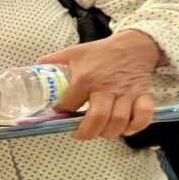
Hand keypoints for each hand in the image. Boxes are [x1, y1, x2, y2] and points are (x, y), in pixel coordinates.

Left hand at [38, 29, 160, 140]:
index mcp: (86, 77)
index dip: (63, 113)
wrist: (133, 44)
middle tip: (81, 134)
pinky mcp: (142, 94)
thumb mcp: (74, 52)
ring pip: (119, 120)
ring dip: (109, 132)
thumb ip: (54, 60)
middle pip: (98, 117)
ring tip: (100, 132)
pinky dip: (136, 127)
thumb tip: (34, 68)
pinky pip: (144, 115)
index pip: (71, 104)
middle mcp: (106, 87)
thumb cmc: (101, 52)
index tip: (61, 115)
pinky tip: (126, 129)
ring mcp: (126, 92)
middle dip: (88, 132)